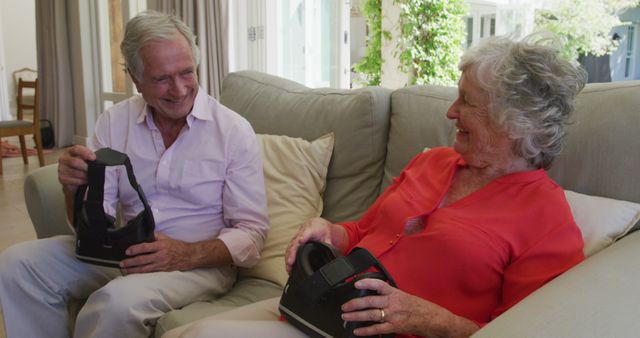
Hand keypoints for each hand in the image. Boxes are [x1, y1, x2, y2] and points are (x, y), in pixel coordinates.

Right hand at [58, 145, 95, 194]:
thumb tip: (94, 160)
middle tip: (93, 170)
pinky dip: (82, 181)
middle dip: (86, 167)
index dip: (85, 153)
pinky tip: (85, 181)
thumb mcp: (86, 159)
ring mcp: (61, 169)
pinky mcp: (62, 178)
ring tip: (90, 176)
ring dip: (85, 175)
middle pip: (74, 162)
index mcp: (70, 151)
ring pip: (75, 172)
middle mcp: (64, 159)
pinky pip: (73, 180)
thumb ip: (89, 157)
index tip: (93, 158)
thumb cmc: (82, 166)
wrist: (76, 179)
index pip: (76, 149)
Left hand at [120, 233, 192, 272]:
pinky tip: (135, 273)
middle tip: (122, 263)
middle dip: (130, 262)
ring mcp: (161, 264)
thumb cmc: (177, 246)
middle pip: (142, 259)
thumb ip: (155, 236)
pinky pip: (149, 272)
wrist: (188, 256)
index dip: (135, 249)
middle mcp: (160, 256)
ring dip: (133, 269)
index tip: (127, 251)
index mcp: (161, 246)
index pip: (145, 247)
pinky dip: (141, 272)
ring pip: (144, 268)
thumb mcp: (167, 238)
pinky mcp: (162, 270)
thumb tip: (144, 233)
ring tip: (125, 270)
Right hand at [284, 217, 345, 272]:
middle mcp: (302, 232)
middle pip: (295, 242)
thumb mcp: (328, 236)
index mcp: (312, 229)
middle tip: (290, 262)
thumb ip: (328, 244)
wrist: (317, 224)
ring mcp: (297, 237)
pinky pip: (289, 249)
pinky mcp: (294, 241)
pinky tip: (288, 265)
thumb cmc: (322, 229)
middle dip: (292, 252)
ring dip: (288, 257)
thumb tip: (332, 254)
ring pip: (290, 246)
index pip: (306, 232)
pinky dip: (288, 257)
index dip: (303, 236)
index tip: (301, 241)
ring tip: (288, 268)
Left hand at [341, 278, 478, 336]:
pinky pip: (378, 329)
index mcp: (396, 293)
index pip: (379, 284)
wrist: (434, 319)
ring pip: (371, 314)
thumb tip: (376, 295)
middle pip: (370, 301)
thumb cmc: (420, 308)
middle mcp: (393, 303)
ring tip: (346, 317)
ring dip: (356, 316)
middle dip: (355, 303)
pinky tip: (357, 331)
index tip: (356, 283)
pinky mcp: (395, 326)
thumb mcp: (405, 296)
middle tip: (344, 306)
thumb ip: (390, 295)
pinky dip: (366, 330)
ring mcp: (393, 315)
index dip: (366, 282)